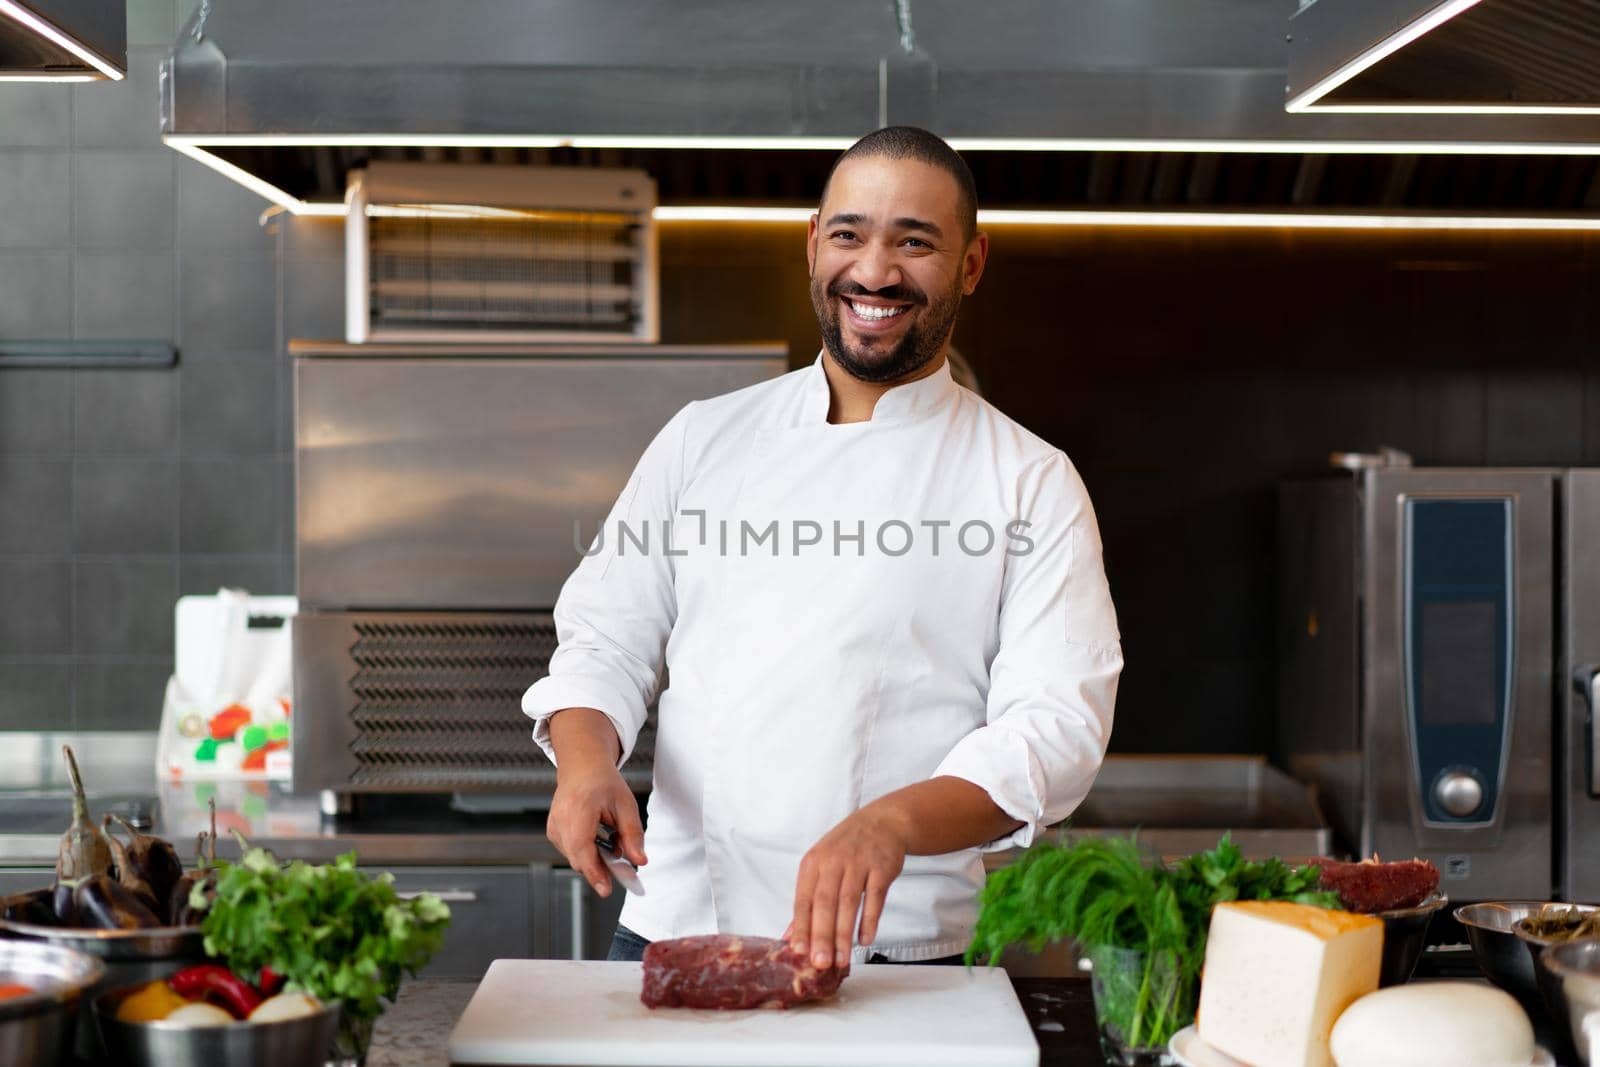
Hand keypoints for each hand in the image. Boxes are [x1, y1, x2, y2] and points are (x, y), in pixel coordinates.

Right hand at [544, 710, 645, 897]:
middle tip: (624, 865)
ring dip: (596, 857)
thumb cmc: (603, 783)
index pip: (582, 849)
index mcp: (579, 809)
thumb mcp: (626, 805)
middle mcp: (560, 820)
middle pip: (579, 858)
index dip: (594, 872)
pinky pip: (572, 851)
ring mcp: (553, 827)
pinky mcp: (553, 832)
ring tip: (611, 836)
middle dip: (602, 867)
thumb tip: (639, 861)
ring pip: (576, 857)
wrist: (582, 767)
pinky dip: (588, 851)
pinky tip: (599, 836)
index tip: (606, 890)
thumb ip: (632, 835)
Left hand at [789, 806, 909, 969]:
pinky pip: (875, 897)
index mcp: (813, 863)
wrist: (882, 822)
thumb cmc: (846, 849)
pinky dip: (870, 920)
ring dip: (844, 934)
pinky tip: (865, 940)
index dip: (801, 926)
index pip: (803, 899)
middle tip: (820, 963)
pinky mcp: (881, 868)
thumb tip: (791, 936)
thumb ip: (808, 901)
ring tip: (841, 960)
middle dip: (822, 935)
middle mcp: (833, 861)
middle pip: (825, 903)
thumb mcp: (821, 866)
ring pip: (849, 903)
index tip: (798, 952)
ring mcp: (859, 863)